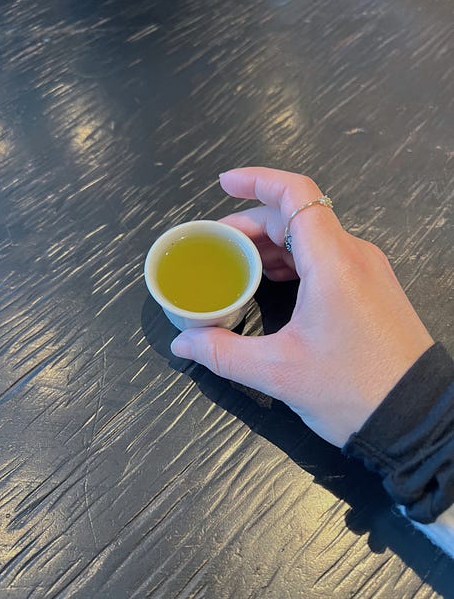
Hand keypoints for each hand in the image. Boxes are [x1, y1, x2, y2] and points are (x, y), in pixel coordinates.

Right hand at [171, 167, 433, 446]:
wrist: (416, 418)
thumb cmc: (352, 390)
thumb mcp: (278, 372)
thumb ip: (223, 352)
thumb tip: (182, 343)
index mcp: (332, 261)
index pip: (295, 194)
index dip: (257, 180)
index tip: (224, 184)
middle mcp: (354, 255)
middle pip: (298, 216)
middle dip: (253, 223)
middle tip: (218, 245)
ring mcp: (368, 270)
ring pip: (313, 237)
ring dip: (273, 243)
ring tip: (239, 264)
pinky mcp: (373, 289)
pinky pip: (328, 257)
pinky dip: (296, 260)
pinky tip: (274, 281)